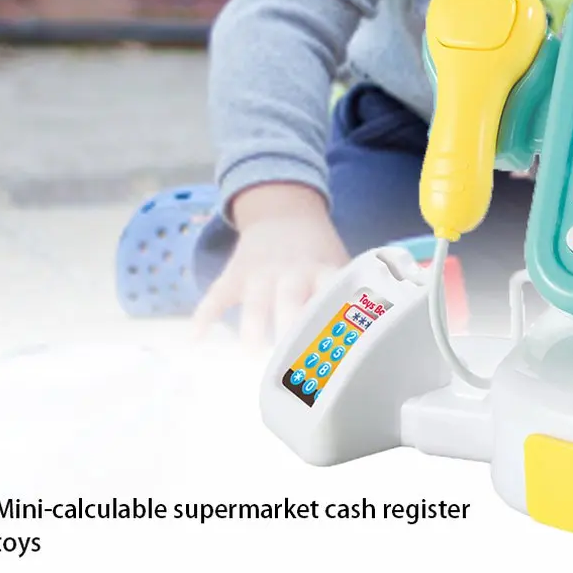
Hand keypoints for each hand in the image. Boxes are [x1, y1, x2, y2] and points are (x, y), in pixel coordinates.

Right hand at [192, 185, 349, 348]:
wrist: (283, 212)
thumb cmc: (319, 254)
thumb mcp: (340, 266)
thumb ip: (353, 298)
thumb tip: (375, 342)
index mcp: (323, 271)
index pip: (331, 292)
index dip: (334, 316)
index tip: (337, 345)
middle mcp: (292, 271)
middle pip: (291, 297)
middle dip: (291, 325)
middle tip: (293, 360)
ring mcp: (261, 272)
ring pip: (255, 299)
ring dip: (253, 326)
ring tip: (252, 356)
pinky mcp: (235, 274)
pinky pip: (217, 294)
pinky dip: (205, 315)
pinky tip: (197, 340)